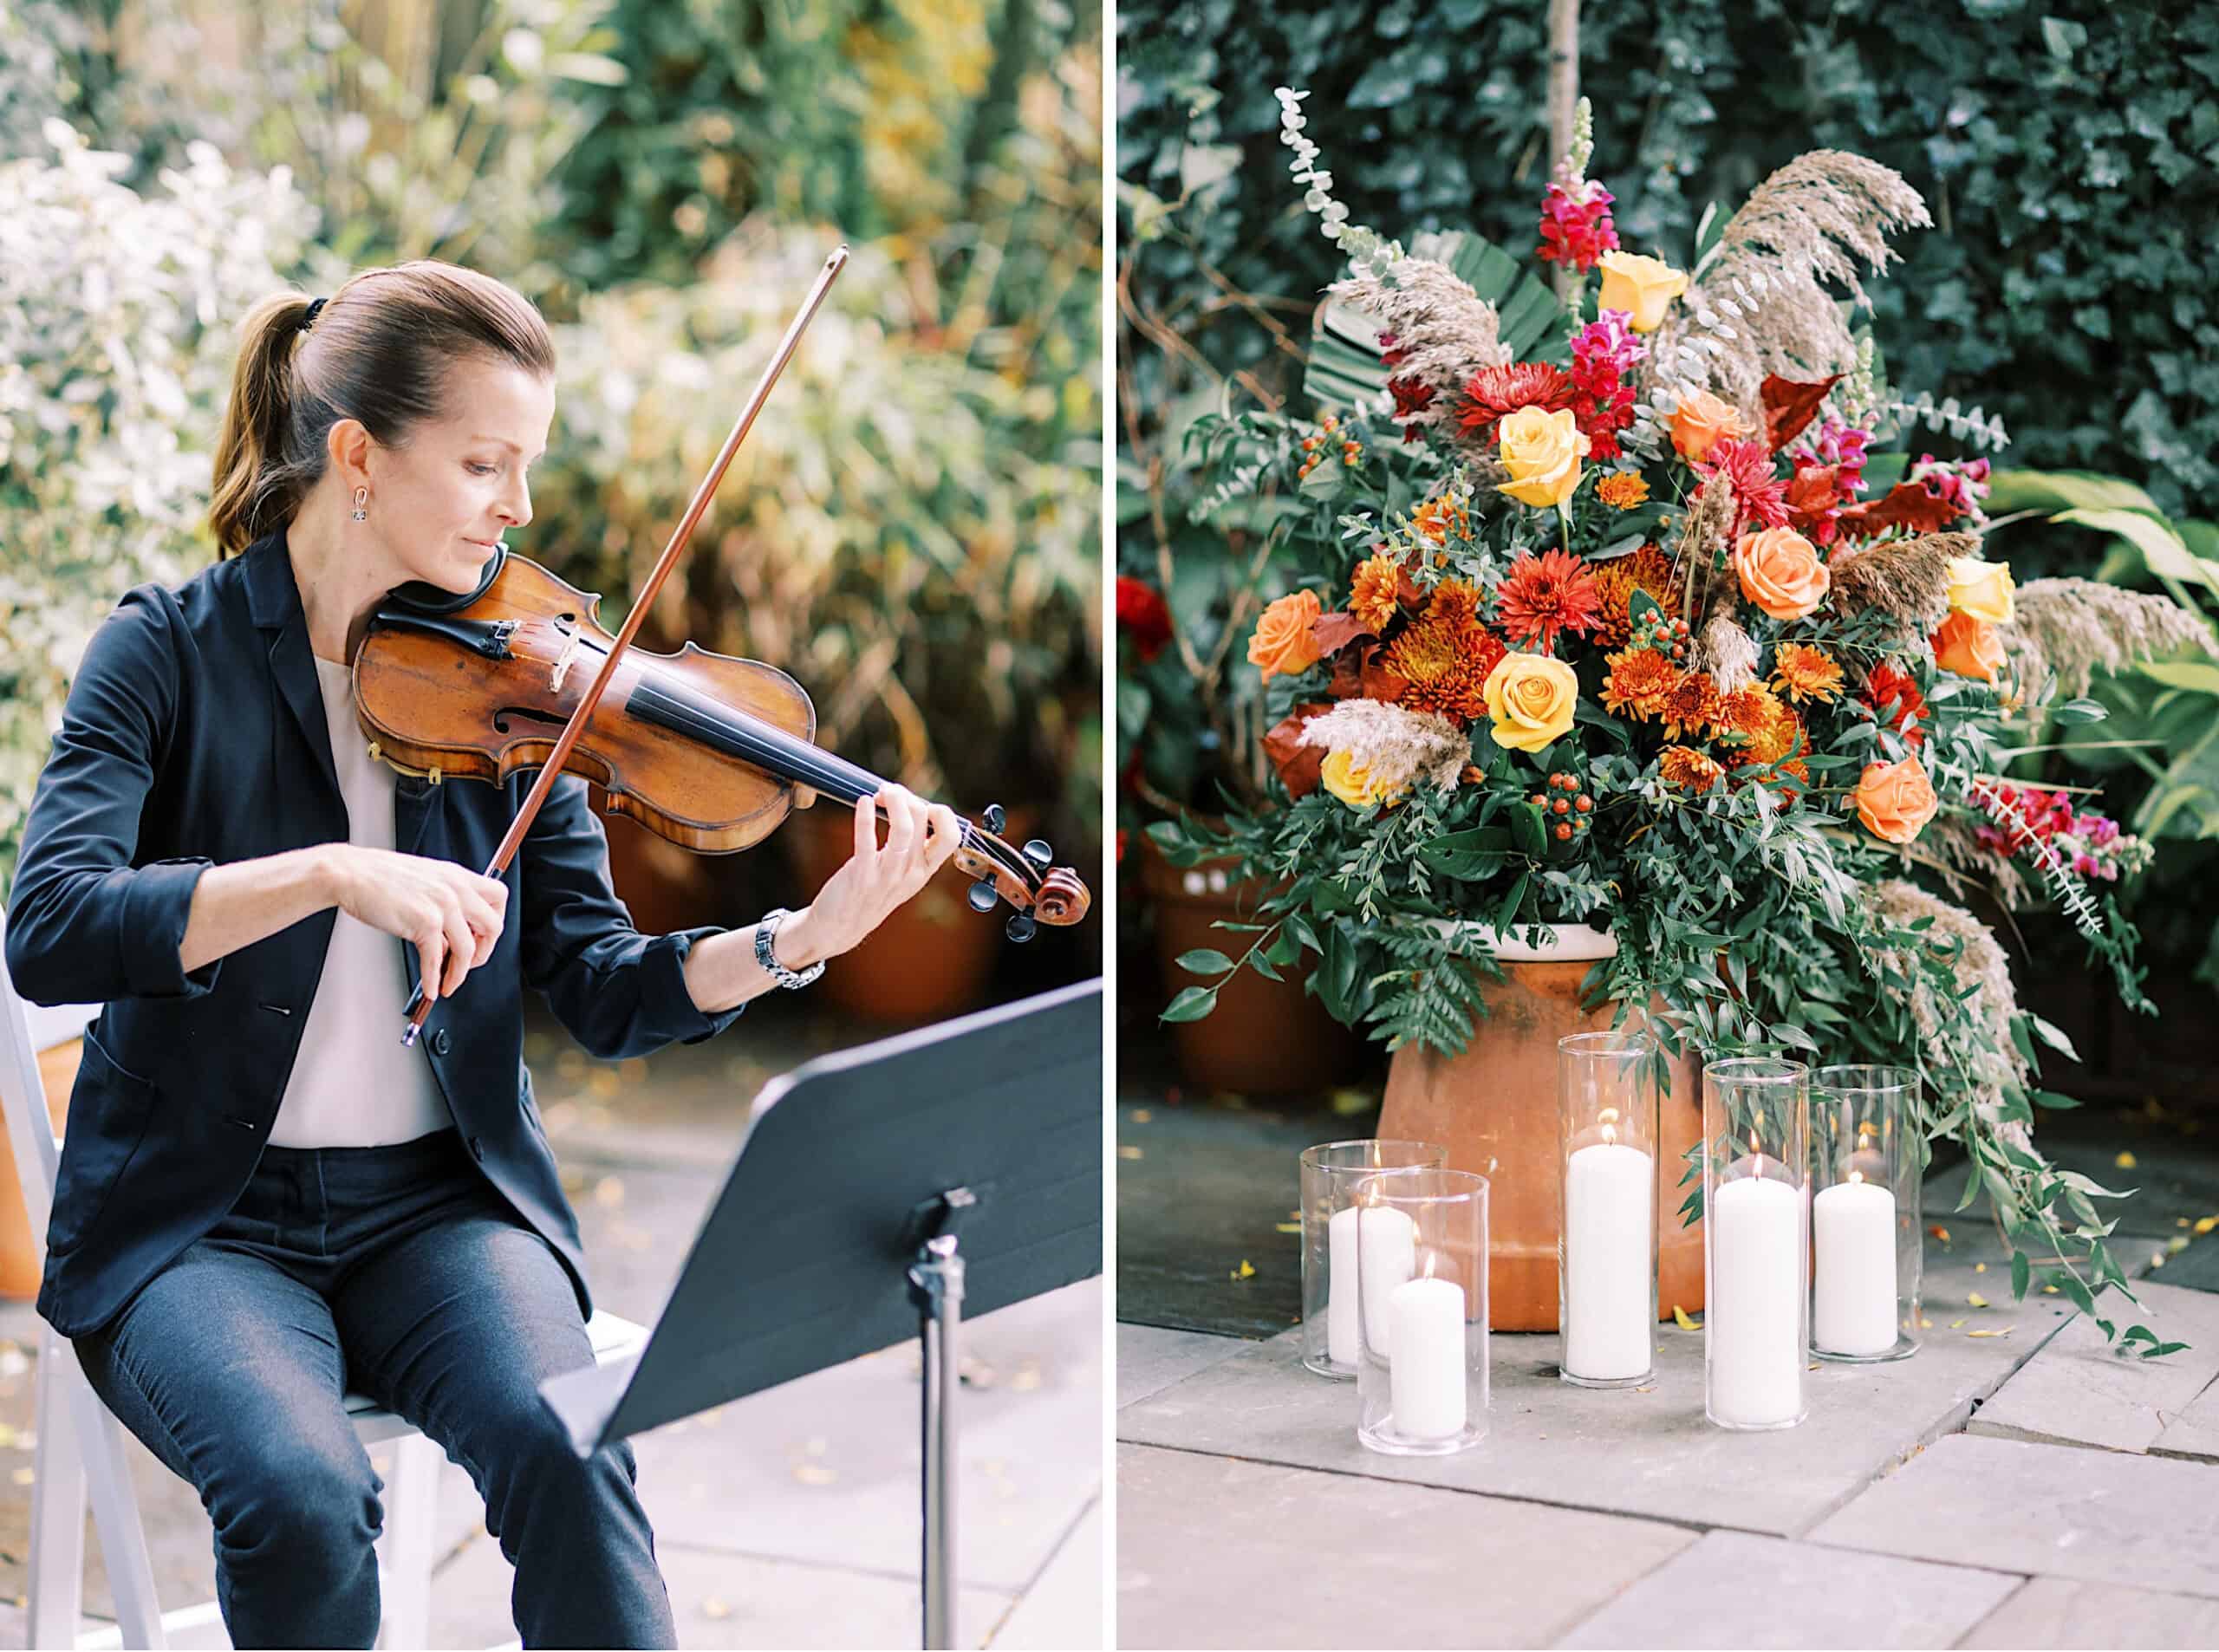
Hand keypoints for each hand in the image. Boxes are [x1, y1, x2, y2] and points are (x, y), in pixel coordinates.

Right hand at [323, 845, 509, 1001]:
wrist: (350, 874)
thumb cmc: (380, 876)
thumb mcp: (426, 878)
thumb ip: (446, 900)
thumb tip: (453, 934)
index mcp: (458, 875)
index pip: (499, 896)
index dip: (495, 920)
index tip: (482, 937)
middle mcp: (456, 889)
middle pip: (493, 926)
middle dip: (484, 951)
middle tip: (468, 964)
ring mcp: (442, 906)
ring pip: (468, 950)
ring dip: (458, 974)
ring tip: (448, 984)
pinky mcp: (424, 923)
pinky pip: (436, 960)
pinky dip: (434, 979)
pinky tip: (430, 987)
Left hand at [783, 786, 960, 965]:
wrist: (840, 927)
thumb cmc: (870, 893)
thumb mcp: (902, 876)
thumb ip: (913, 848)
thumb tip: (910, 806)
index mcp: (925, 871)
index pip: (952, 837)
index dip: (940, 812)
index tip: (919, 804)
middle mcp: (911, 872)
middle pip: (924, 820)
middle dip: (907, 796)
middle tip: (888, 793)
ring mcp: (887, 875)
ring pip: (903, 828)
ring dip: (893, 801)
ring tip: (880, 793)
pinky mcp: (861, 875)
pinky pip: (867, 841)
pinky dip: (865, 816)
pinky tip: (862, 802)